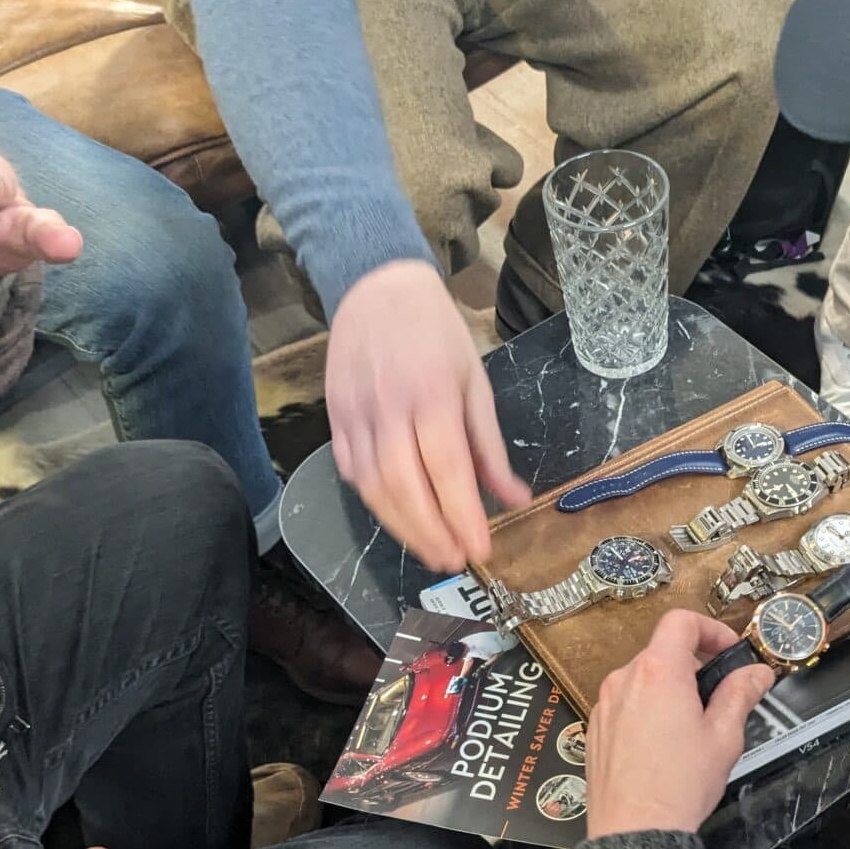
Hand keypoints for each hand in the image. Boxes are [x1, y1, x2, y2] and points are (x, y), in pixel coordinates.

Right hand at [327, 259, 529, 572]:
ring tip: (431, 551)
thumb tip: (514, 497)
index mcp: (433, 395)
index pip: (448, 470)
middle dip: (432, 534)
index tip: (480, 550)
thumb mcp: (476, 380)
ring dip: (402, 528)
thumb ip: (490, 445)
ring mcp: (356, 415)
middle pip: (406, 488)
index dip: (463, 516)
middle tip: (454, 562)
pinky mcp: (335, 418)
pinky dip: (373, 502)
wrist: (376, 287)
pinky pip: (351, 472)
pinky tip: (397, 518)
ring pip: (373, 488)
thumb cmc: (436, 332)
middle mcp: (390, 408)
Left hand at [586, 611, 773, 837]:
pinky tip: (663, 747)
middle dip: (694, 667)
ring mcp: (604, 705)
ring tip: (692, 729)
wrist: (635, 831)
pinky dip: (647, 712)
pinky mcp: (595, 729)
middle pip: (662, 652)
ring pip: (643, 680)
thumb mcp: (724, 737)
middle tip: (719, 697)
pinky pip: (625, 705)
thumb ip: (740, 695)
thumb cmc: (678, 787)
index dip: (711, 630)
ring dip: (669, 691)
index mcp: (658, 673)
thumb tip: (756, 674)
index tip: (728, 652)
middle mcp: (624, 680)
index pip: (681, 622)